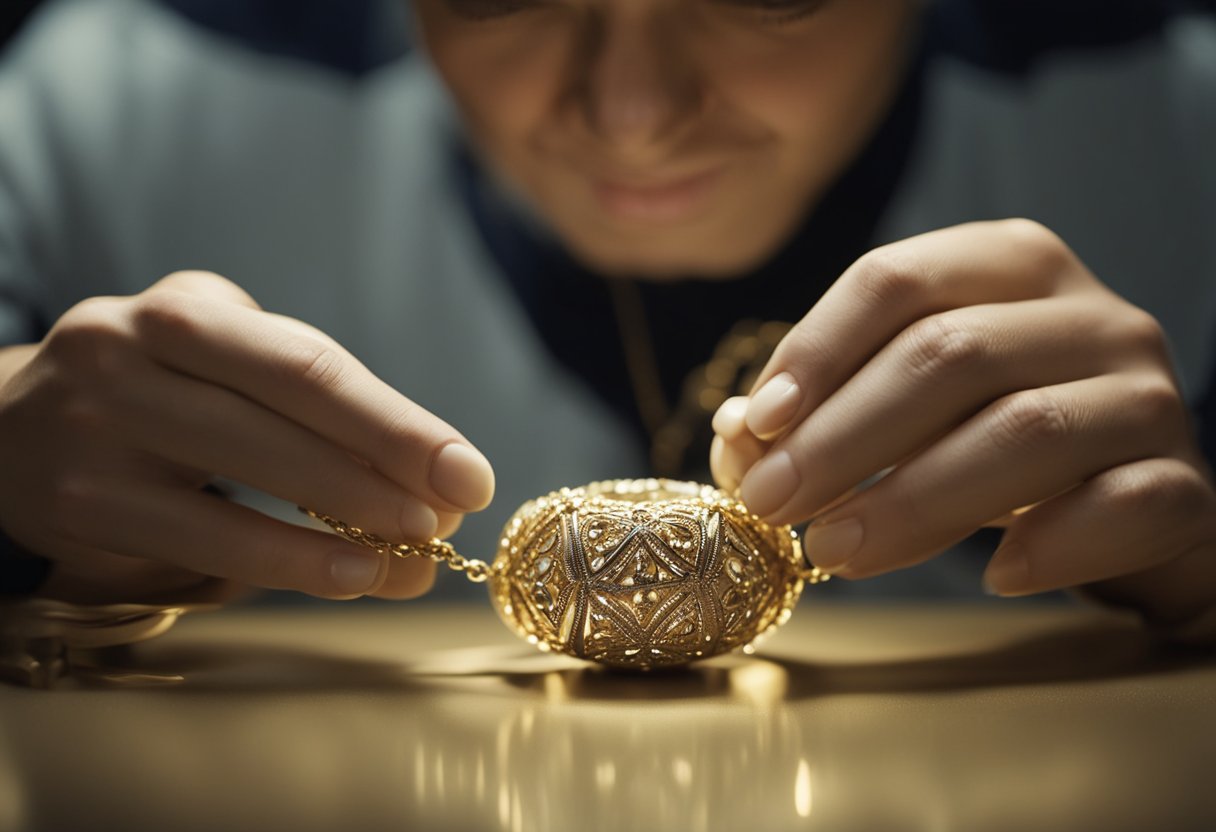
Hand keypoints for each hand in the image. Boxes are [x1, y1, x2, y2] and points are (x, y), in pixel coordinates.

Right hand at [0, 271, 494, 602]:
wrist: (7, 426)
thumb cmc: (155, 392)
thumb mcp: (218, 358)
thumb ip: (311, 404)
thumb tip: (425, 485)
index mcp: (186, 311)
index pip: (309, 365)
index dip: (396, 422)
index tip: (467, 472)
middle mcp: (131, 354)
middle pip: (284, 412)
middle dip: (386, 469)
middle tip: (455, 514)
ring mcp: (97, 430)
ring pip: (245, 484)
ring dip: (346, 525)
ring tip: (417, 556)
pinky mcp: (82, 504)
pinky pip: (204, 543)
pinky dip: (288, 565)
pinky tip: (351, 577)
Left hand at [711, 220, 1215, 627]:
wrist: (1126, 499)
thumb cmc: (989, 439)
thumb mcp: (906, 410)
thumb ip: (827, 410)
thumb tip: (738, 435)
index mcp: (1009, 264)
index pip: (895, 280)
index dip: (815, 351)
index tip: (753, 426)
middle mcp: (1090, 312)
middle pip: (950, 353)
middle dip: (843, 435)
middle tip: (771, 502)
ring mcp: (1147, 394)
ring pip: (1026, 430)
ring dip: (914, 499)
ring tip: (834, 551)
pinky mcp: (1185, 481)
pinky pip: (1123, 505)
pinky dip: (1052, 545)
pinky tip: (994, 577)